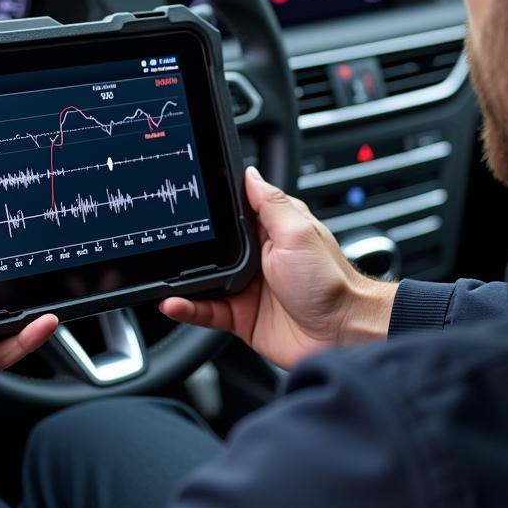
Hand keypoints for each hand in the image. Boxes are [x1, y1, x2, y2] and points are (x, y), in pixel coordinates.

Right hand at [160, 167, 395, 368]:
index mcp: (271, 231)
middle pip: (212, 246)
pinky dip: (187, 308)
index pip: (233, 211)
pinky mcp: (241, 316)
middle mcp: (257, 257)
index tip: (185, 199)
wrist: (343, 334)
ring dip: (183, 279)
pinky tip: (173, 303)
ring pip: (203, 279)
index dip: (211, 206)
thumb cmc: (331, 282)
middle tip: (166, 241)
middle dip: (190, 244)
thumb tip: (250, 174)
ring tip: (164, 275)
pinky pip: (206, 311)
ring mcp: (247, 287)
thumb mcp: (299, 233)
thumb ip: (271, 204)